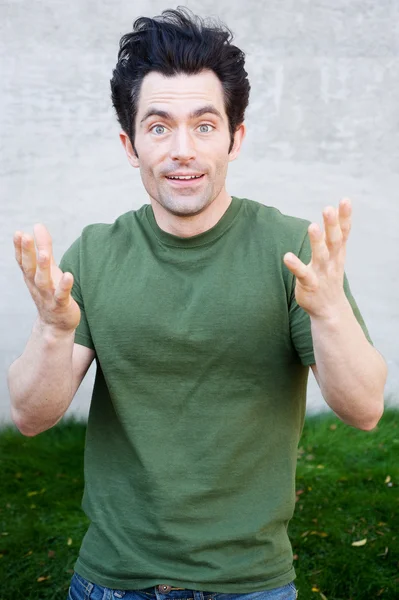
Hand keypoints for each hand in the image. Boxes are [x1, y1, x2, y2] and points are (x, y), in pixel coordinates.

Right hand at [14, 224, 80, 333]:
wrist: (55, 324)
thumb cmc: (51, 291)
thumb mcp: (47, 268)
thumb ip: (43, 246)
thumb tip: (38, 225)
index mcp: (32, 276)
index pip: (23, 261)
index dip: (20, 248)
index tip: (19, 233)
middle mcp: (37, 286)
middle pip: (30, 268)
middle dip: (27, 253)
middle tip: (25, 236)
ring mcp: (48, 296)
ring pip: (43, 281)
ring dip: (43, 267)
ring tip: (44, 253)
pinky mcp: (61, 305)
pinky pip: (62, 295)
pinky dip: (64, 286)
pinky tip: (68, 275)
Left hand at [283, 198, 351, 318]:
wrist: (330, 310)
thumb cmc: (329, 278)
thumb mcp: (335, 256)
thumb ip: (334, 236)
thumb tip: (334, 213)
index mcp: (337, 254)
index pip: (343, 233)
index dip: (344, 217)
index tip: (345, 201)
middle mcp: (332, 262)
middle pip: (333, 241)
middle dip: (332, 225)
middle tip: (328, 209)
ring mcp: (322, 274)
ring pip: (320, 255)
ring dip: (317, 241)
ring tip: (312, 226)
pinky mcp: (309, 285)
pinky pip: (303, 274)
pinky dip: (296, 265)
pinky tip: (287, 257)